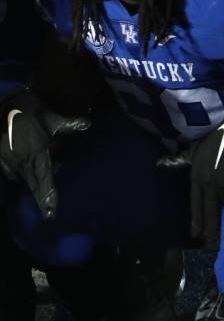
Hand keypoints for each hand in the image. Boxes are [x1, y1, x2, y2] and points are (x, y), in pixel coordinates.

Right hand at [0, 89, 89, 218]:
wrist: (10, 106)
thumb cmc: (35, 113)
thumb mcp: (53, 118)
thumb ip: (70, 124)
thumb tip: (88, 124)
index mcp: (37, 152)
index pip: (44, 177)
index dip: (48, 193)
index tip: (51, 209)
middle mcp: (24, 159)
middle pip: (34, 184)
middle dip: (41, 200)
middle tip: (49, 215)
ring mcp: (11, 159)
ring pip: (23, 178)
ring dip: (33, 185)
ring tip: (42, 194)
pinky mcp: (2, 157)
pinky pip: (12, 173)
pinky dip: (19, 175)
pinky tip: (24, 173)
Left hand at [158, 124, 223, 246]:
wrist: (223, 129)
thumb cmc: (212, 138)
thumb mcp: (194, 149)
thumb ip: (179, 161)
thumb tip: (159, 164)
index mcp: (199, 178)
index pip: (197, 204)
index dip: (196, 220)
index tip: (195, 235)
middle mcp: (211, 184)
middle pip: (211, 212)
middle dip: (211, 231)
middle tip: (210, 247)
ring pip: (222, 207)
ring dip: (222, 224)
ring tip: (218, 241)